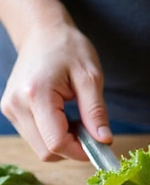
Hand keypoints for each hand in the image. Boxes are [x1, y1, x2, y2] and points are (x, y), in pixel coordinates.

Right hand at [0, 22, 108, 160]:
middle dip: (73, 148)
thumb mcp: (91, 77)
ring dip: (63, 142)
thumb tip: (104, 141)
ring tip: (77, 118)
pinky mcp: (11, 110)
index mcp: (36, 95)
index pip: (56, 143)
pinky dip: (53, 135)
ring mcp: (10, 109)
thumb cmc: (69, 49)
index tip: (101, 145)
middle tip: (91, 129)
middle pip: (46, 151)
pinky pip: (35, 137)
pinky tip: (64, 117)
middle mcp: (16, 105)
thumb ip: (96, 112)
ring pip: (40, 147)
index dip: (80, 151)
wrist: (42, 33)